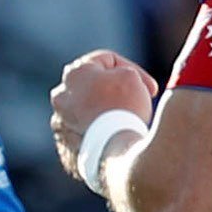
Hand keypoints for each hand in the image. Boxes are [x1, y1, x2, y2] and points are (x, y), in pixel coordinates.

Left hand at [49, 49, 157, 183]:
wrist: (118, 150)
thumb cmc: (125, 107)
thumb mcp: (131, 75)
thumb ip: (119, 72)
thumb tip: (112, 84)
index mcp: (74, 74)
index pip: (108, 61)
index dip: (134, 70)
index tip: (150, 88)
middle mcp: (61, 97)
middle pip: (94, 86)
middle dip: (115, 90)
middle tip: (136, 100)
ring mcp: (60, 122)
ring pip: (88, 110)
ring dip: (106, 111)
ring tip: (125, 120)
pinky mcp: (65, 145)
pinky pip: (85, 132)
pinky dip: (99, 131)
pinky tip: (115, 136)